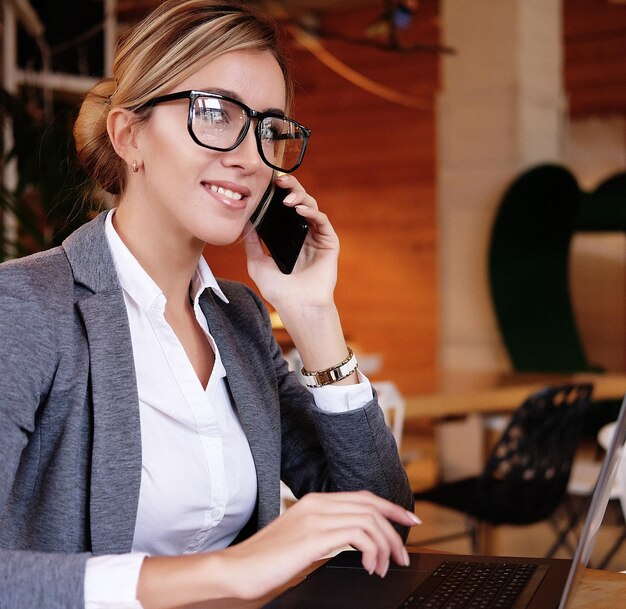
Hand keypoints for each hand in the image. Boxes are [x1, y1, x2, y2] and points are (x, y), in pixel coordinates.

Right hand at [217, 491, 420, 599]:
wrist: (238, 569)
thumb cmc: (268, 560)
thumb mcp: (303, 541)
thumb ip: (328, 534)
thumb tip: (358, 543)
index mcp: (315, 501)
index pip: (363, 497)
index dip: (390, 507)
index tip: (409, 519)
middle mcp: (317, 503)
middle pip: (370, 505)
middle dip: (395, 528)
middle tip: (403, 553)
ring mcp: (315, 517)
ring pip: (368, 519)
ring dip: (385, 544)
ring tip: (384, 566)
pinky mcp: (314, 536)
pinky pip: (358, 534)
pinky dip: (372, 550)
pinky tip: (368, 566)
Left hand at [243, 174, 338, 309]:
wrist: (297, 306)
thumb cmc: (279, 291)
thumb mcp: (257, 263)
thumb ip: (252, 242)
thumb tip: (244, 222)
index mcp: (288, 237)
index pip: (284, 208)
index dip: (278, 193)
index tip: (267, 183)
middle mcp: (304, 234)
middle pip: (299, 201)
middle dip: (291, 187)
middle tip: (279, 180)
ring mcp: (317, 238)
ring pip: (312, 207)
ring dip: (300, 197)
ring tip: (287, 199)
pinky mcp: (329, 243)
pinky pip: (322, 221)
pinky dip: (312, 212)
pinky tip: (300, 209)